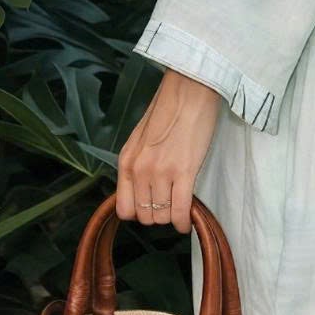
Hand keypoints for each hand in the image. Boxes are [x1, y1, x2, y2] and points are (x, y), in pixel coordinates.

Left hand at [117, 69, 224, 232]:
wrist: (189, 92)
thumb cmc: (169, 111)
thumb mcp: (140, 140)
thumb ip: (137, 165)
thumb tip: (143, 190)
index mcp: (126, 162)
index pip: (124, 209)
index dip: (139, 213)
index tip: (152, 208)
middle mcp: (139, 170)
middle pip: (145, 216)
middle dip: (158, 215)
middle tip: (169, 206)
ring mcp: (161, 172)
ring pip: (162, 215)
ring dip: (171, 217)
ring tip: (180, 207)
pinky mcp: (184, 172)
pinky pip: (180, 210)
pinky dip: (184, 221)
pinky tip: (188, 220)